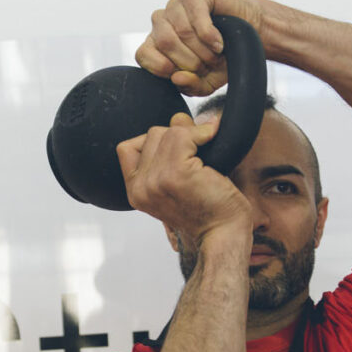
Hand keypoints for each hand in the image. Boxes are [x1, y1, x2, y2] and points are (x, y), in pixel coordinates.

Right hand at [116, 113, 251, 240]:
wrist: (223, 235)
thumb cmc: (208, 211)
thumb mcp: (180, 181)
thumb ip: (169, 152)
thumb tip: (179, 116)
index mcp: (135, 192)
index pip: (128, 148)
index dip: (154, 143)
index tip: (178, 154)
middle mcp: (140, 188)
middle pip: (151, 135)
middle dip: (177, 138)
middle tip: (198, 157)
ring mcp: (155, 181)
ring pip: (166, 132)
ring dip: (191, 136)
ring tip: (204, 158)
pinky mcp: (175, 174)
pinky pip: (182, 135)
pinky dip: (201, 133)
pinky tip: (213, 143)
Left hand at [134, 0, 265, 96]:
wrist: (250, 36)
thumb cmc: (224, 58)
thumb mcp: (207, 82)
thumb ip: (190, 86)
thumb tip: (176, 78)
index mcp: (157, 44)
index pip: (143, 54)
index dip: (163, 67)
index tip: (184, 73)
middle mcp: (162, 22)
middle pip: (164, 43)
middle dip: (190, 60)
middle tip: (208, 64)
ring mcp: (175, 5)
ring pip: (181, 30)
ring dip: (203, 48)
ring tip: (216, 53)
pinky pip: (195, 15)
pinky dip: (209, 34)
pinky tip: (218, 42)